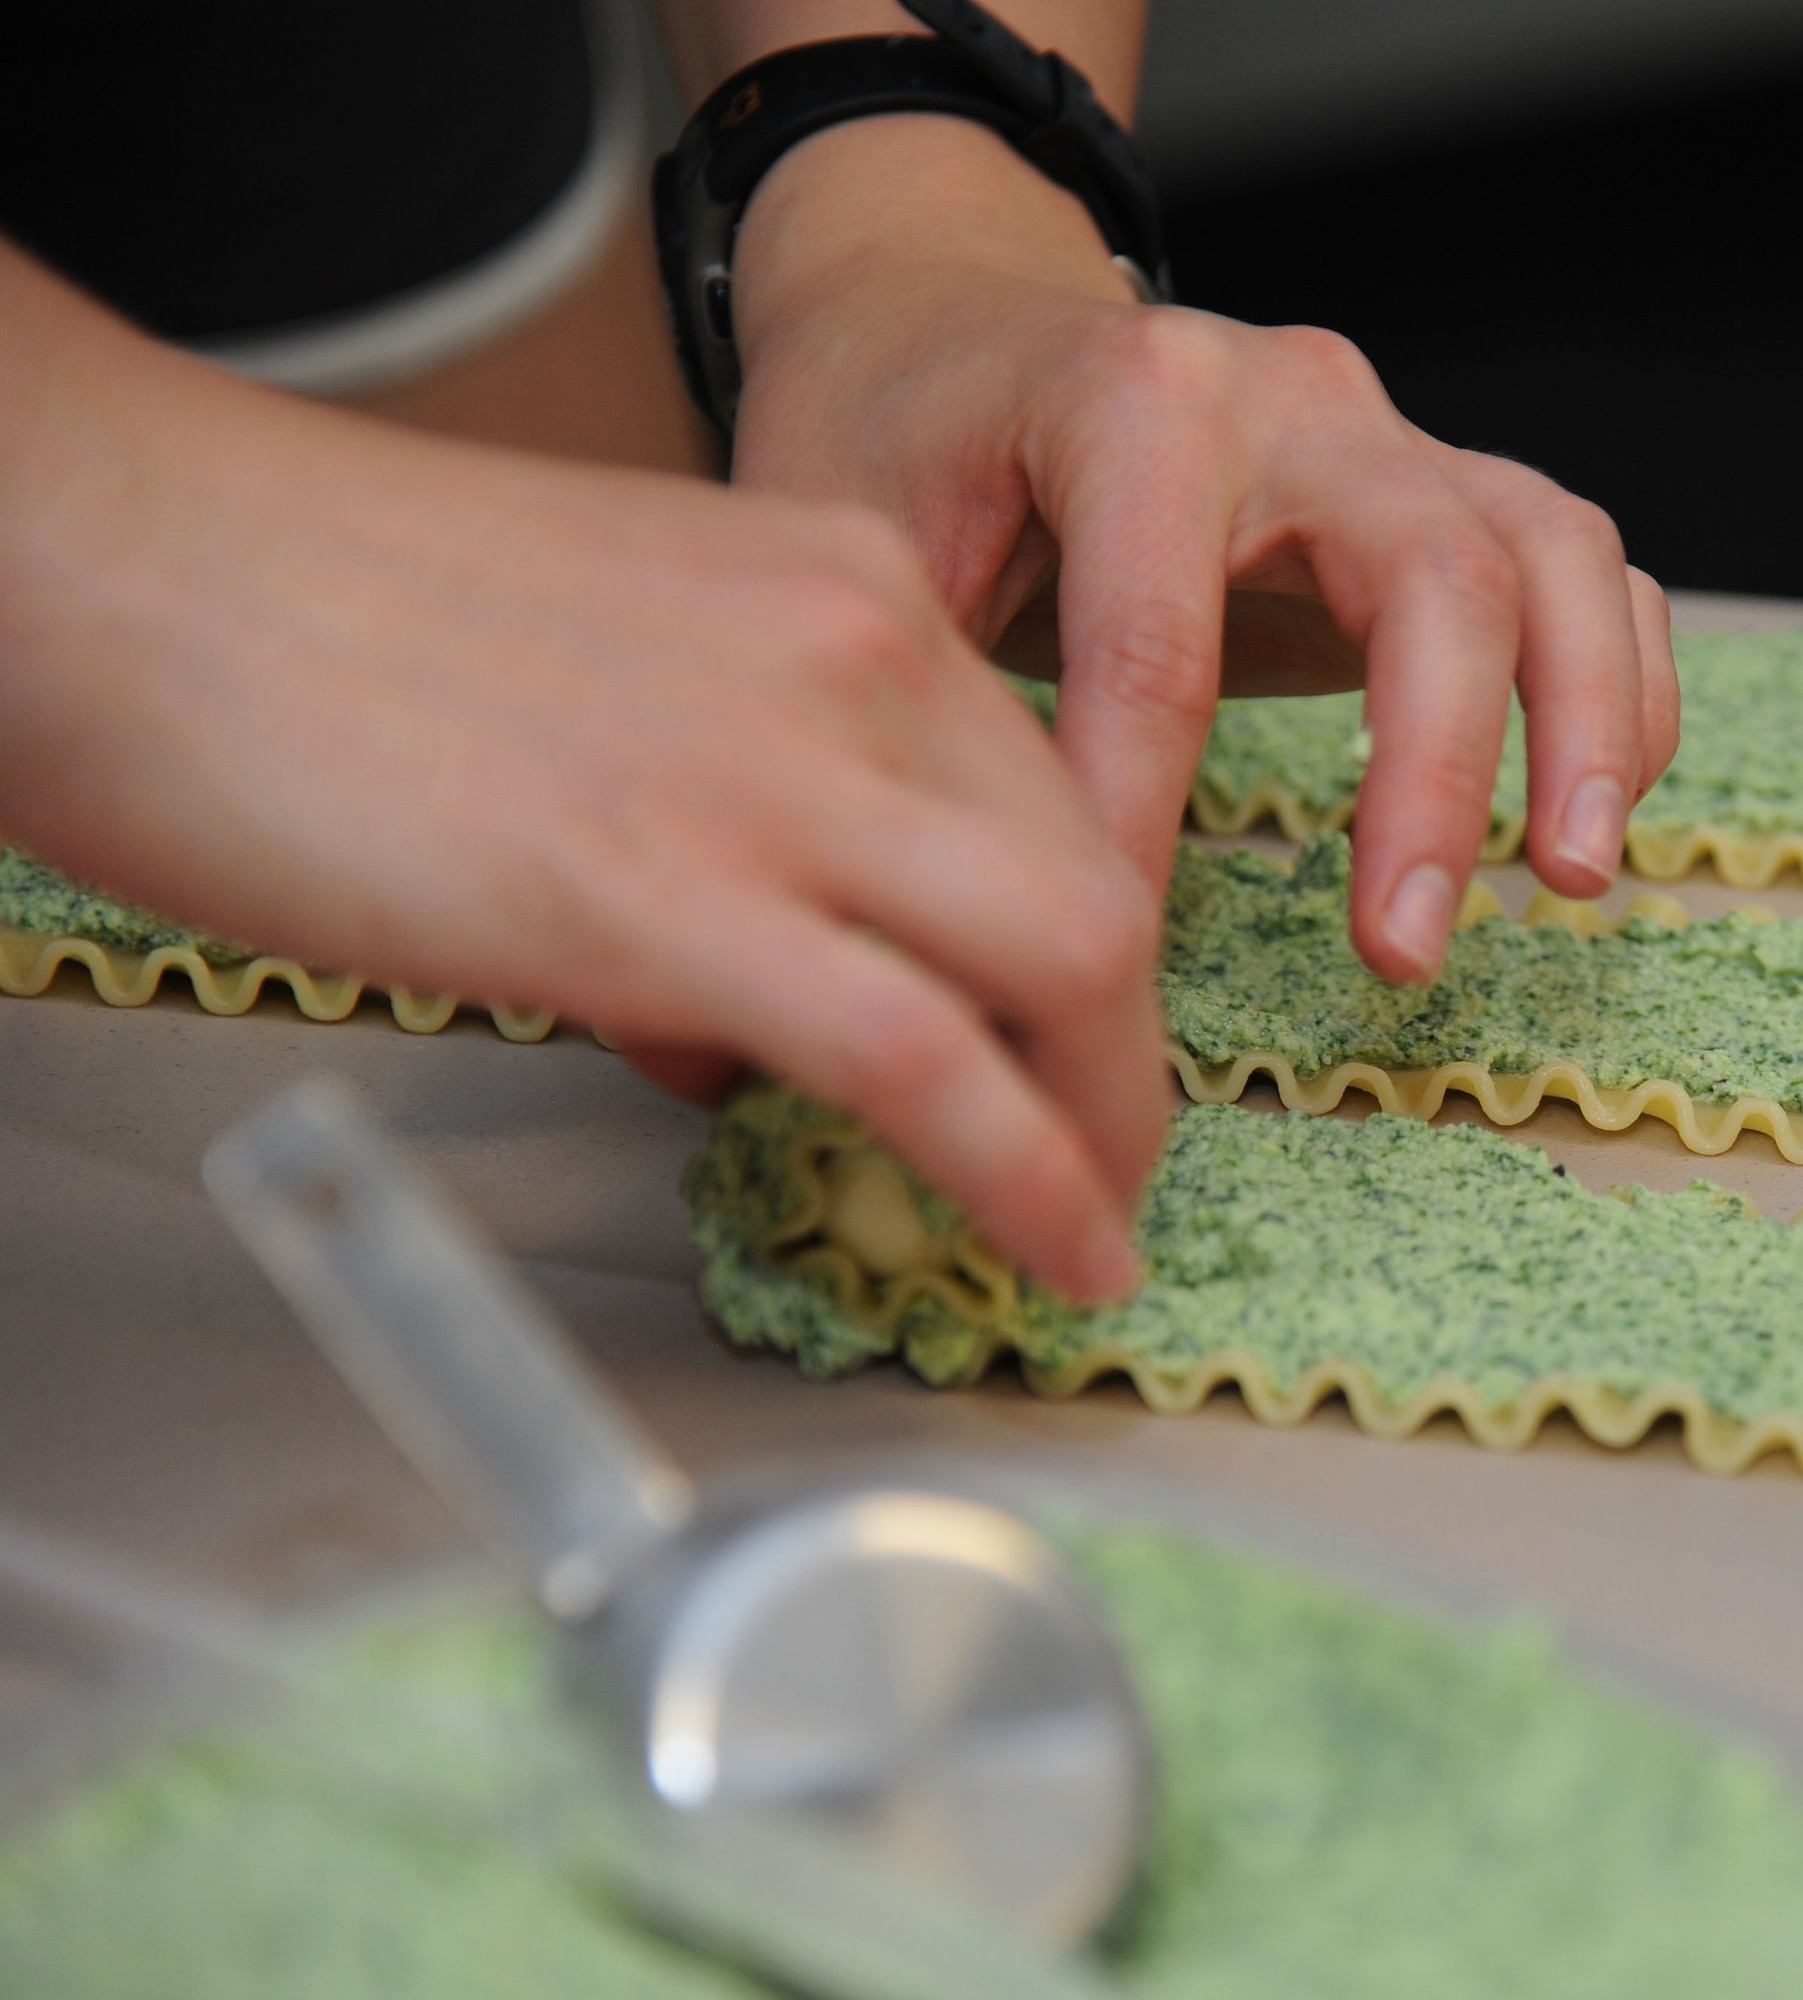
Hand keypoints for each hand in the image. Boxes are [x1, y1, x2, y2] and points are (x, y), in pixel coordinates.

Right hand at [0, 245, 1163, 1298]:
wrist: (141, 564)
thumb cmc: (325, 609)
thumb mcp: (612, 651)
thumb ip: (730, 788)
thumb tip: (745, 993)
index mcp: (838, 580)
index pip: (1044, 789)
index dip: (1086, 943)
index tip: (1085, 1037)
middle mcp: (853, 656)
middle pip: (1096, 881)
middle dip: (1129, 1048)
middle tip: (1116, 1153)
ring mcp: (775, 776)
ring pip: (1064, 964)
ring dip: (1108, 1123)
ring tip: (1095, 1229)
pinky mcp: (672, 902)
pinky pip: (927, 1062)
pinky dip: (1027, 1174)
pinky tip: (1056, 1248)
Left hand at [729, 116, 1679, 982]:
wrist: (948, 318)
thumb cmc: (894, 435)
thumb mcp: (853, 542)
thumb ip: (915, 692)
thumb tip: (976, 907)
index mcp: (1133, 401)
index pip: (1159, 647)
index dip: (1139, 827)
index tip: (1109, 972)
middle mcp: (1287, 395)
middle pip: (1427, 574)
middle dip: (1430, 777)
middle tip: (1400, 950)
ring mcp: (1376, 431)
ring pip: (1547, 553)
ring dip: (1580, 724)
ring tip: (1565, 883)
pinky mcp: (1424, 482)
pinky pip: (1574, 564)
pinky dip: (1613, 679)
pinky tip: (1585, 811)